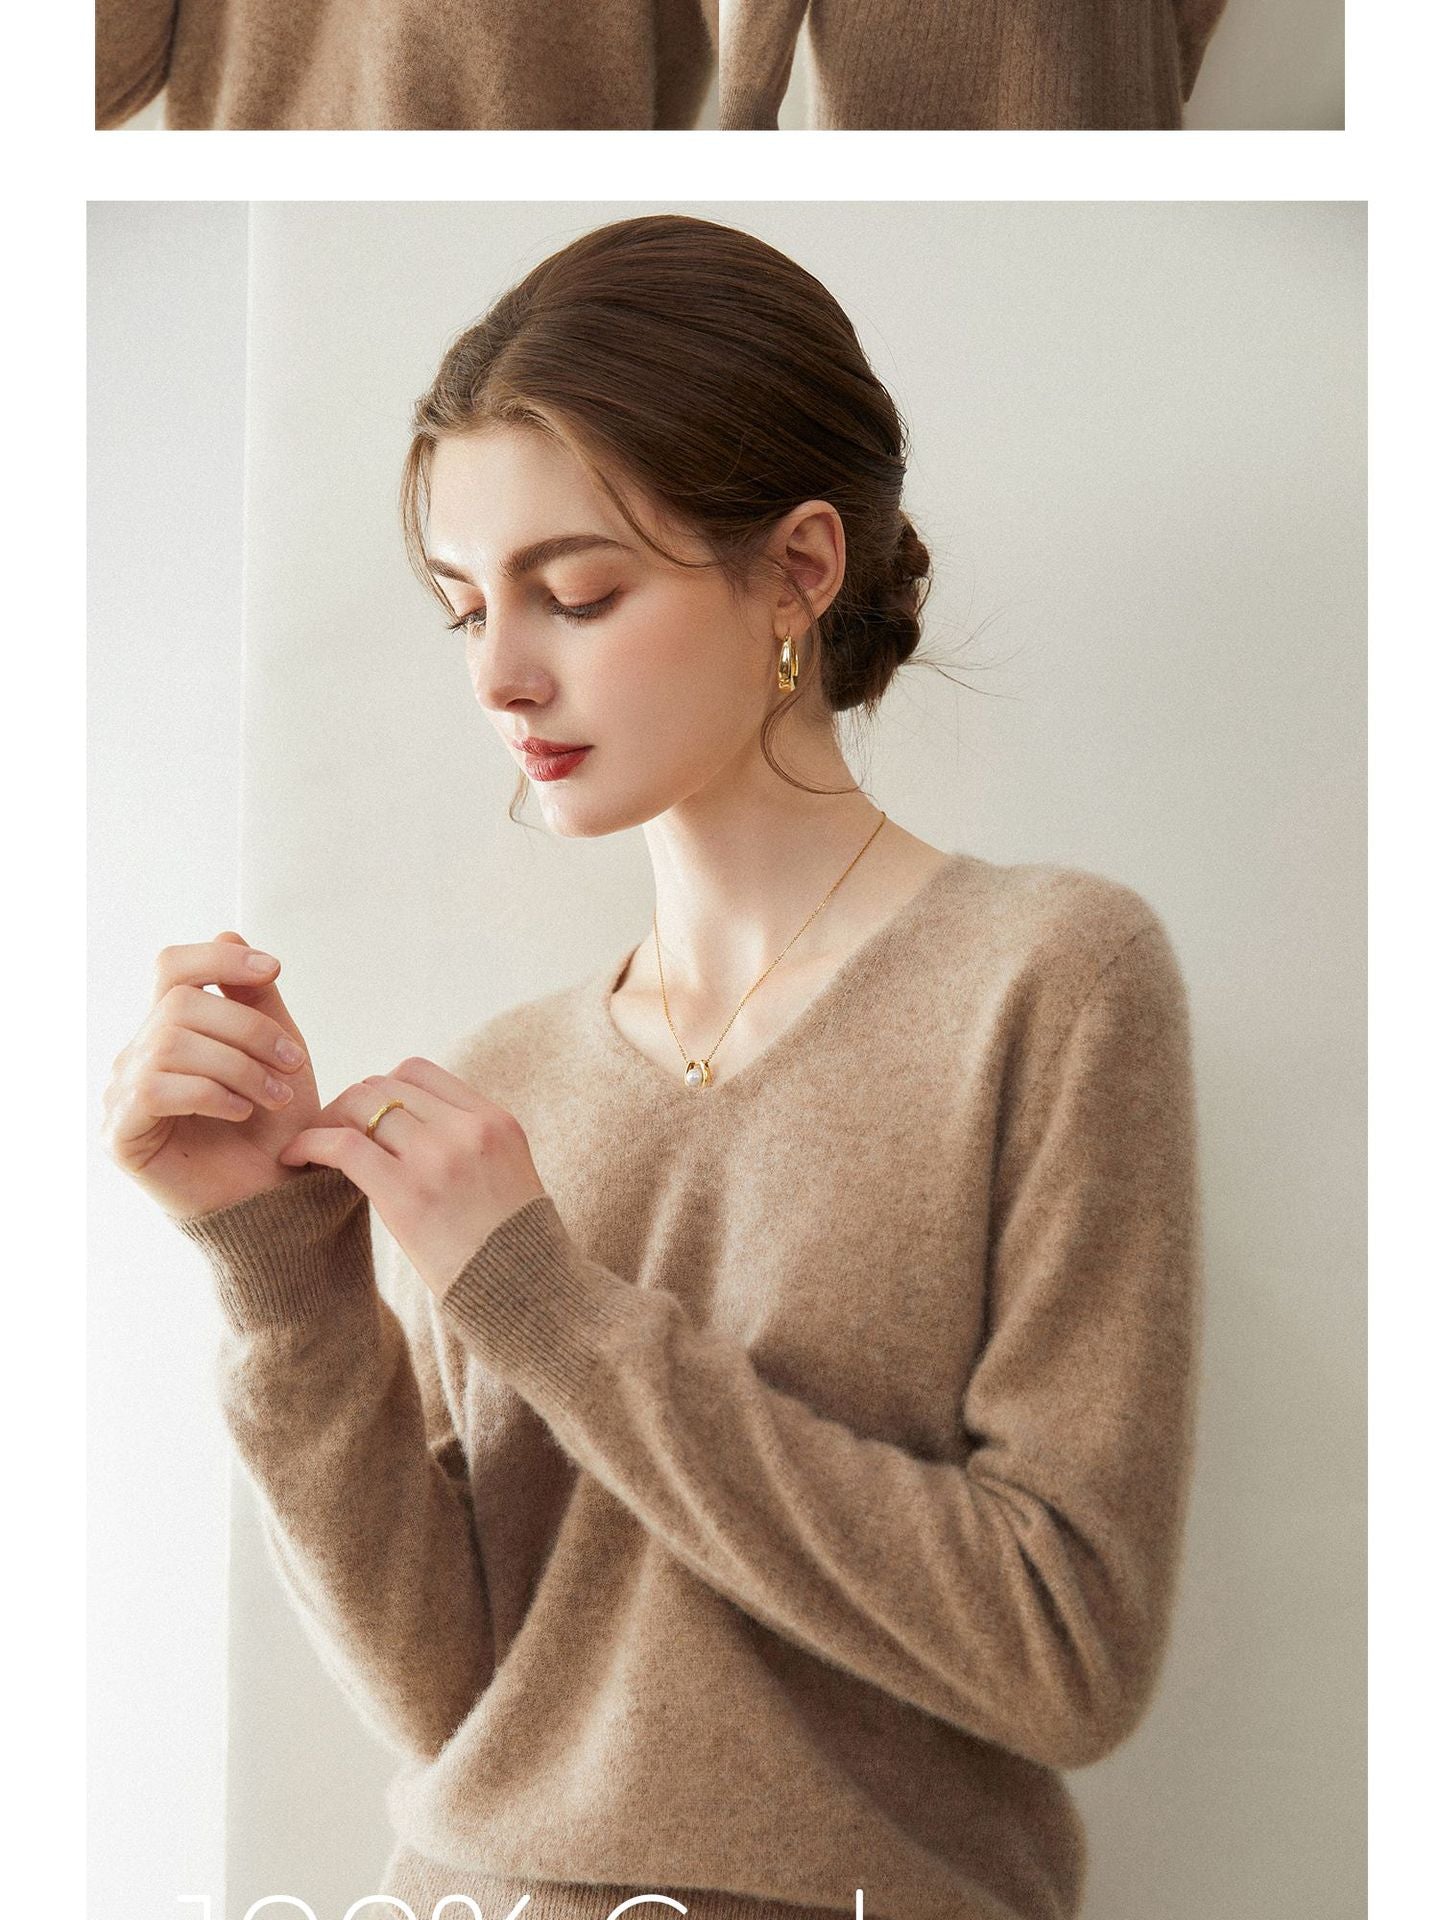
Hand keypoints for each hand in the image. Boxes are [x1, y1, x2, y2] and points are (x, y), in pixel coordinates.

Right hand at [102, 932, 322, 1220]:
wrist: (278, 1198)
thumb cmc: (278, 1127)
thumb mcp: (279, 1051)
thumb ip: (256, 999)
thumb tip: (229, 931)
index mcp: (174, 1029)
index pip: (173, 968)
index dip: (218, 958)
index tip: (273, 968)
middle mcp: (140, 1054)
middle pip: (180, 1005)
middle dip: (247, 1029)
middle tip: (291, 1063)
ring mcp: (124, 1093)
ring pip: (172, 1043)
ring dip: (238, 1067)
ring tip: (275, 1097)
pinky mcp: (121, 1134)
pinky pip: (155, 1089)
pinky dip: (210, 1094)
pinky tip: (242, 1113)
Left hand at [276, 1057, 548, 1299]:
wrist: (528, 1295)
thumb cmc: (513, 1246)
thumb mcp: (508, 1174)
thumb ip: (470, 1143)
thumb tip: (414, 1128)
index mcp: (494, 1120)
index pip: (418, 1071)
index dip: (381, 1088)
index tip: (365, 1119)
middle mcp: (468, 1129)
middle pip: (384, 1085)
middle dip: (349, 1104)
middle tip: (330, 1133)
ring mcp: (439, 1158)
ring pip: (360, 1106)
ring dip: (327, 1121)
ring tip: (313, 1148)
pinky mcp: (407, 1194)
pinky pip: (343, 1146)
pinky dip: (310, 1143)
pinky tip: (295, 1158)